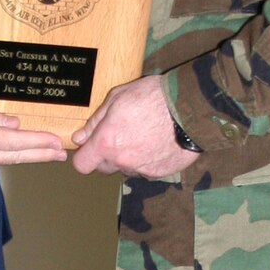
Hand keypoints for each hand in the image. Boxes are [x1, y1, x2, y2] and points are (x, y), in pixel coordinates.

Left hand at [71, 74, 190, 177]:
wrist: (189, 108)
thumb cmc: (153, 97)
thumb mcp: (117, 98)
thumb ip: (95, 122)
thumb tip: (80, 138)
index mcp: (106, 143)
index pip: (82, 164)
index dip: (84, 156)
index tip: (90, 148)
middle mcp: (122, 161)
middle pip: (104, 169)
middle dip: (106, 156)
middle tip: (120, 137)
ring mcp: (142, 169)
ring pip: (126, 169)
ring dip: (128, 158)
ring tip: (143, 136)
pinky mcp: (160, 173)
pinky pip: (146, 171)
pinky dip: (148, 160)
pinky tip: (157, 143)